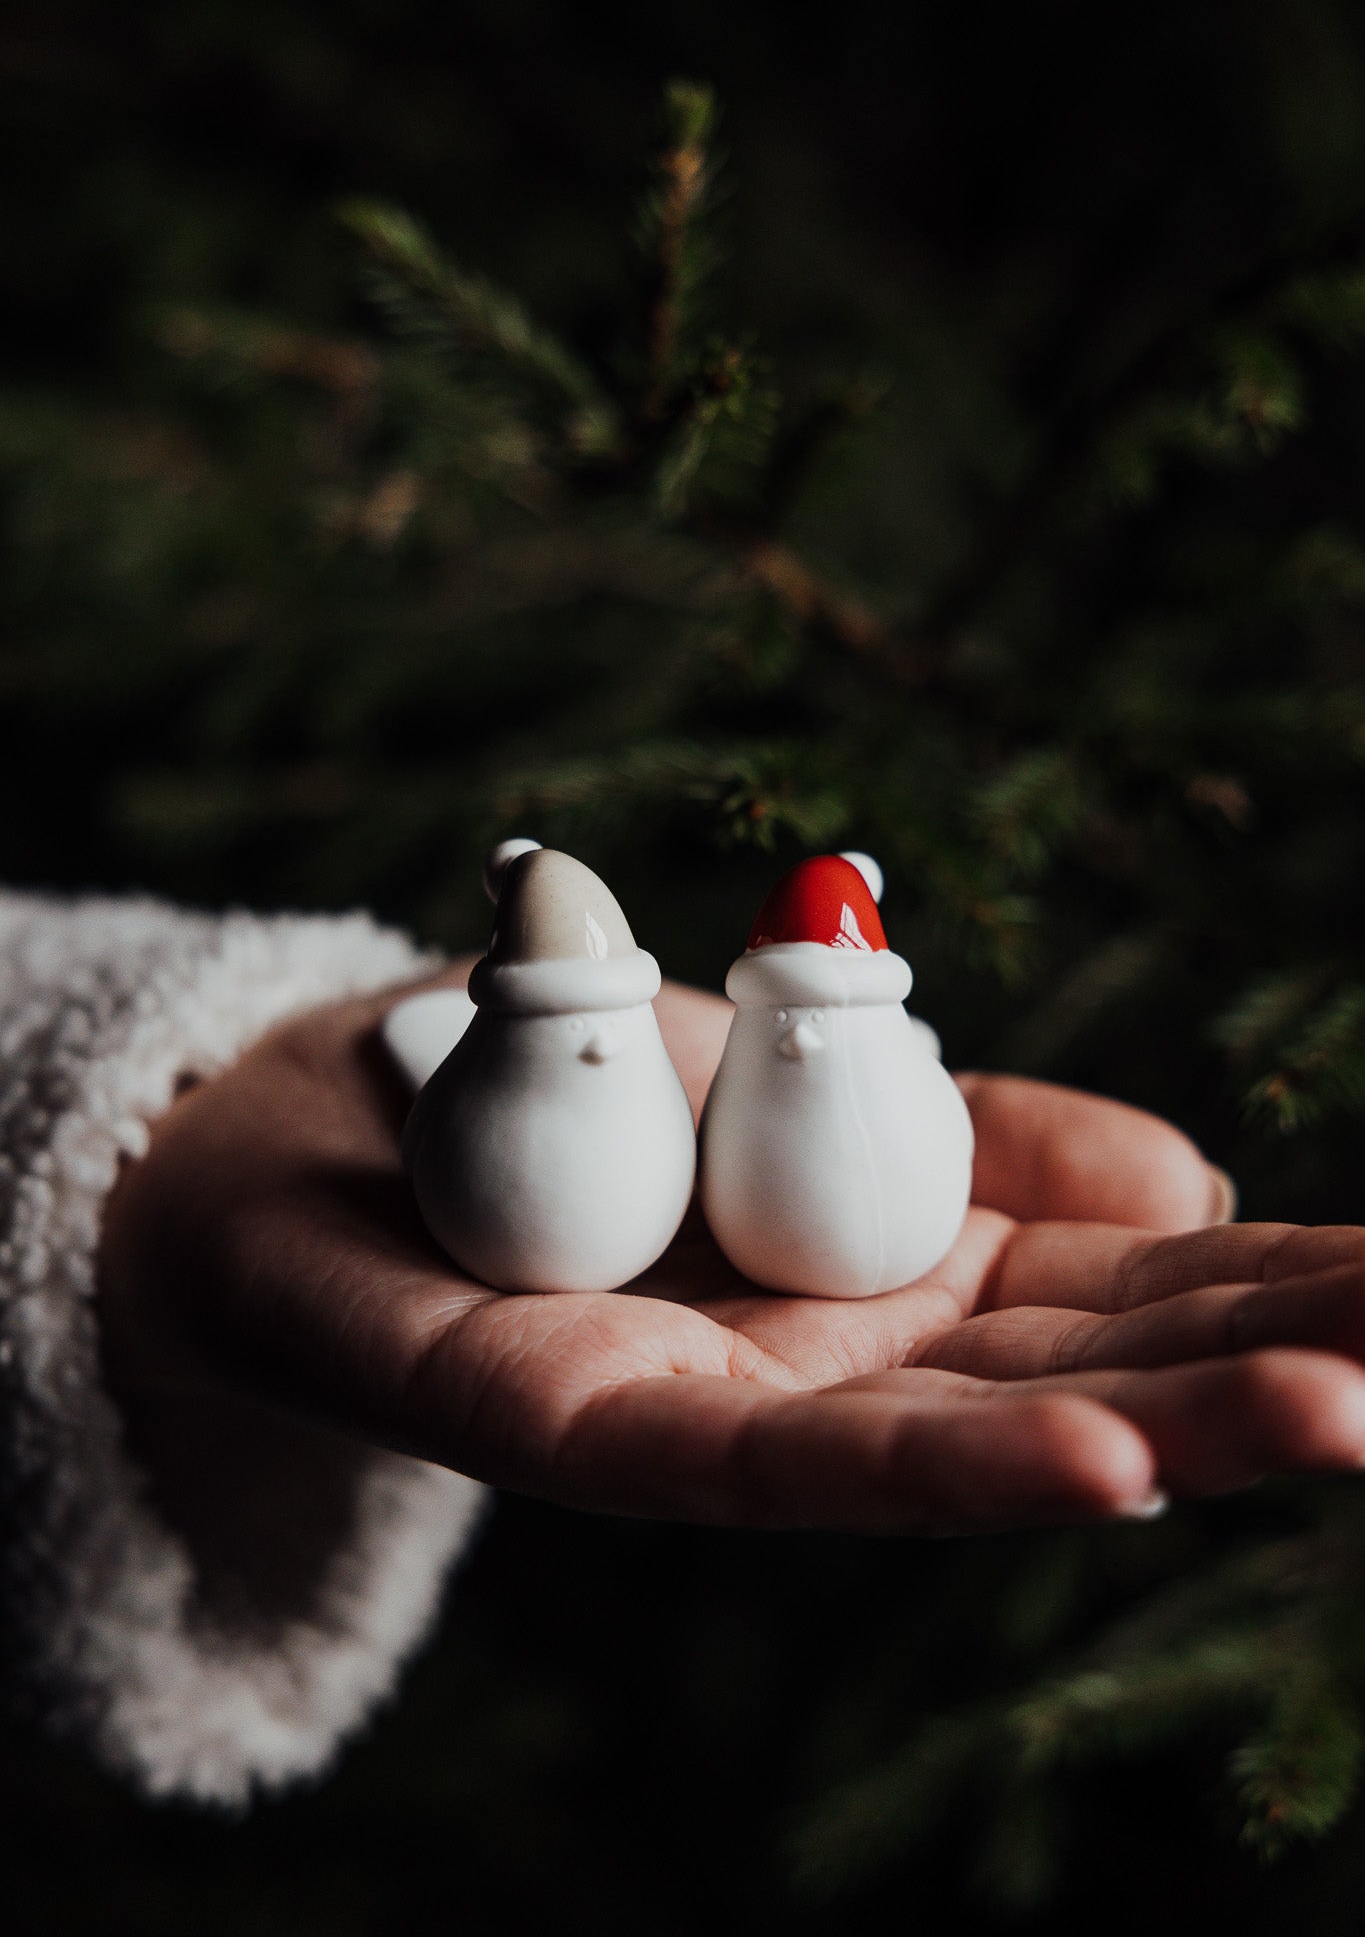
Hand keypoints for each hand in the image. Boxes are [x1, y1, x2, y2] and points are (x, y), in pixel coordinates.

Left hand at [98, 970, 1364, 1545]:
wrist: (310, 1137)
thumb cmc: (567, 1104)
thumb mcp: (804, 1067)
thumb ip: (980, 1123)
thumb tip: (1191, 1179)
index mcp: (901, 1284)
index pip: (1129, 1296)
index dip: (1283, 1289)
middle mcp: (834, 1375)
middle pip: (1081, 1379)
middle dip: (1267, 1371)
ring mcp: (718, 1421)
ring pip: (962, 1442)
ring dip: (1160, 1433)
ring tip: (1343, 1414)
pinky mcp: (573, 1428)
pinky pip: (766, 1463)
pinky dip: (938, 1457)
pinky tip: (1100, 1455)